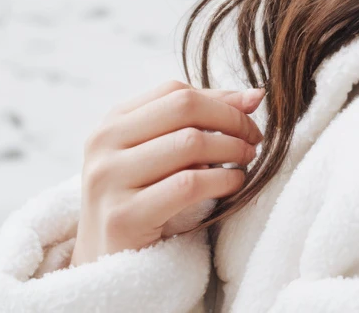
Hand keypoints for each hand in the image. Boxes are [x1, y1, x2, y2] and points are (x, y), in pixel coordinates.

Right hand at [70, 78, 265, 264]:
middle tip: (254, 137)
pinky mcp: (123, 216)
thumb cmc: (141, 203)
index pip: (175, 92)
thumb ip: (197, 122)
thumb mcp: (158, 156)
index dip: (220, 99)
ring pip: (189, 143)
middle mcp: (104, 143)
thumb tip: (255, 95)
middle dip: (229, 118)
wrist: (104, 268)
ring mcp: (109, 179)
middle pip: (183, 108)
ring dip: (231, 148)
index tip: (250, 112)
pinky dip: (222, 180)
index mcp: (112, 122)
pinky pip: (188, 185)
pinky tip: (234, 184)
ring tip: (247, 159)